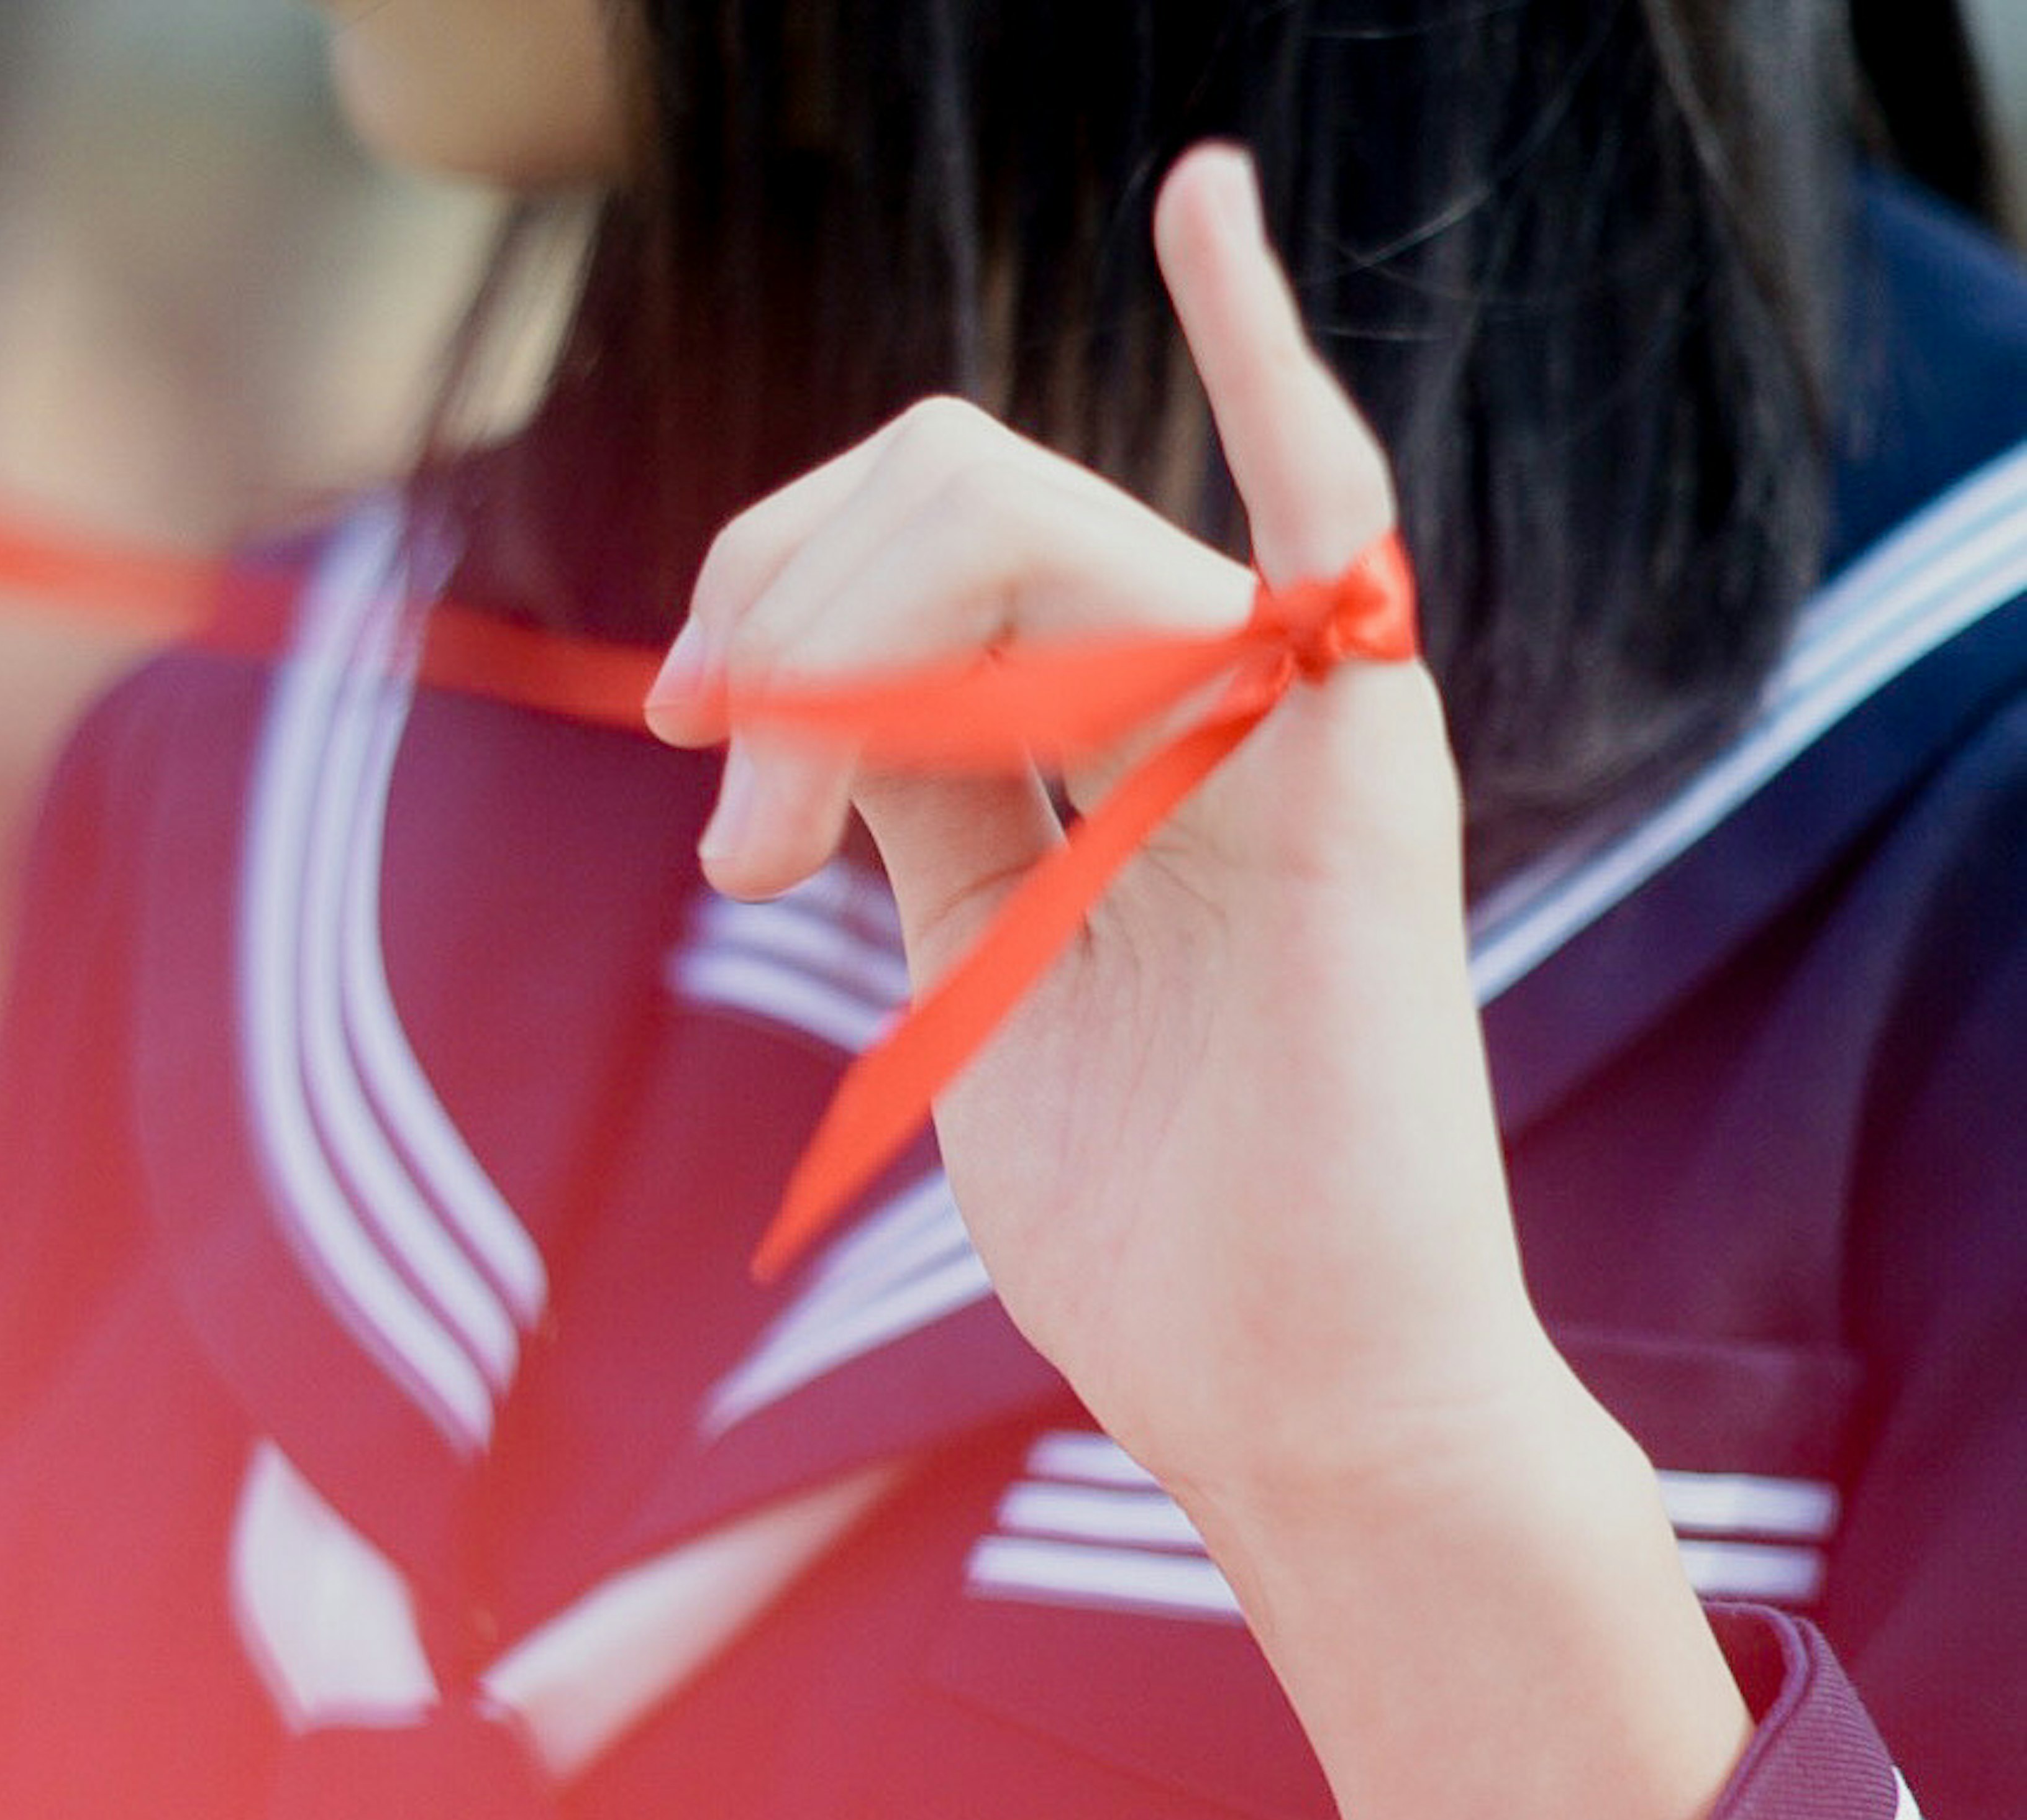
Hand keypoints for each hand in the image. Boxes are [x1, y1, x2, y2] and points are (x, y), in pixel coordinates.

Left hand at [649, 144, 1752, 1819]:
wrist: (1291, 1404)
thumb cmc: (1157, 1251)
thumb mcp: (979, 999)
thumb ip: (921, 820)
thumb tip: (804, 701)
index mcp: (1094, 757)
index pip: (910, 556)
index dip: (770, 599)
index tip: (693, 744)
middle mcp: (1183, 708)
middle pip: (939, 507)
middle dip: (779, 608)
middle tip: (715, 793)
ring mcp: (1270, 725)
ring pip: (1009, 522)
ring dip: (836, 625)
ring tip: (764, 833)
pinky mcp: (1345, 776)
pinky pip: (1319, 514)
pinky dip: (1265, 345)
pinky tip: (1201, 196)